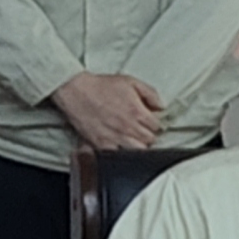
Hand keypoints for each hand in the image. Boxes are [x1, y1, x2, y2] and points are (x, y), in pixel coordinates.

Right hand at [51, 71, 169, 155]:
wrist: (76, 92)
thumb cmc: (101, 86)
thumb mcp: (130, 81)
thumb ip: (150, 93)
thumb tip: (161, 106)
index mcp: (137, 112)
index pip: (157, 127)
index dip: (155, 124)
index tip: (150, 122)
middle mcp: (128, 127)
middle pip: (150, 140)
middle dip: (148, 135)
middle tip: (142, 130)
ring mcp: (115, 138)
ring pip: (138, 151)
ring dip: (138, 145)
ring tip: (133, 139)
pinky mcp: (102, 145)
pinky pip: (118, 156)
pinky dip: (122, 152)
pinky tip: (120, 145)